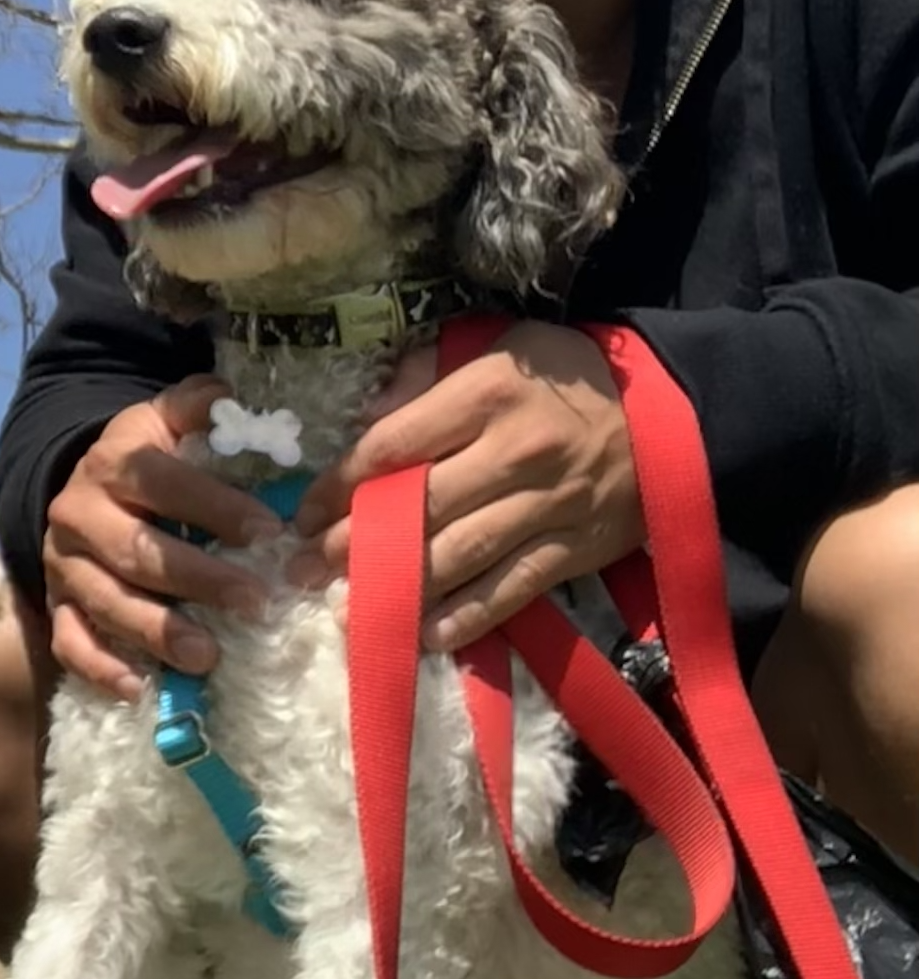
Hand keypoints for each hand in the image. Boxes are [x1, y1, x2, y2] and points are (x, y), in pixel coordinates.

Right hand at [42, 376, 285, 700]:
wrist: (78, 486)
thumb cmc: (145, 459)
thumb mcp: (165, 420)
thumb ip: (201, 407)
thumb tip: (237, 400)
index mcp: (112, 462)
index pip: (162, 482)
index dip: (215, 506)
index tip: (269, 532)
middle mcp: (78, 513)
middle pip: (136, 551)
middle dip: (199, 580)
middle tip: (256, 604)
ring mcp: (62, 564)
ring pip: (105, 601)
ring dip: (156, 632)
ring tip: (207, 656)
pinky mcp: (55, 603)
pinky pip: (69, 641)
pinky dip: (100, 668)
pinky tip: (138, 689)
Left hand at [290, 322, 644, 651]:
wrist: (673, 414)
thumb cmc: (567, 375)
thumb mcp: (498, 345)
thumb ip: (428, 373)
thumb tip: (367, 417)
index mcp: (489, 394)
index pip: (397, 444)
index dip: (343, 482)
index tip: (307, 509)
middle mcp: (515, 453)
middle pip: (420, 506)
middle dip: (355, 543)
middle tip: (305, 567)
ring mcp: (547, 508)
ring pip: (459, 556)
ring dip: (397, 585)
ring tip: (345, 604)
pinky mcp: (573, 550)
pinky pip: (511, 591)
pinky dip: (465, 617)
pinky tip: (421, 633)